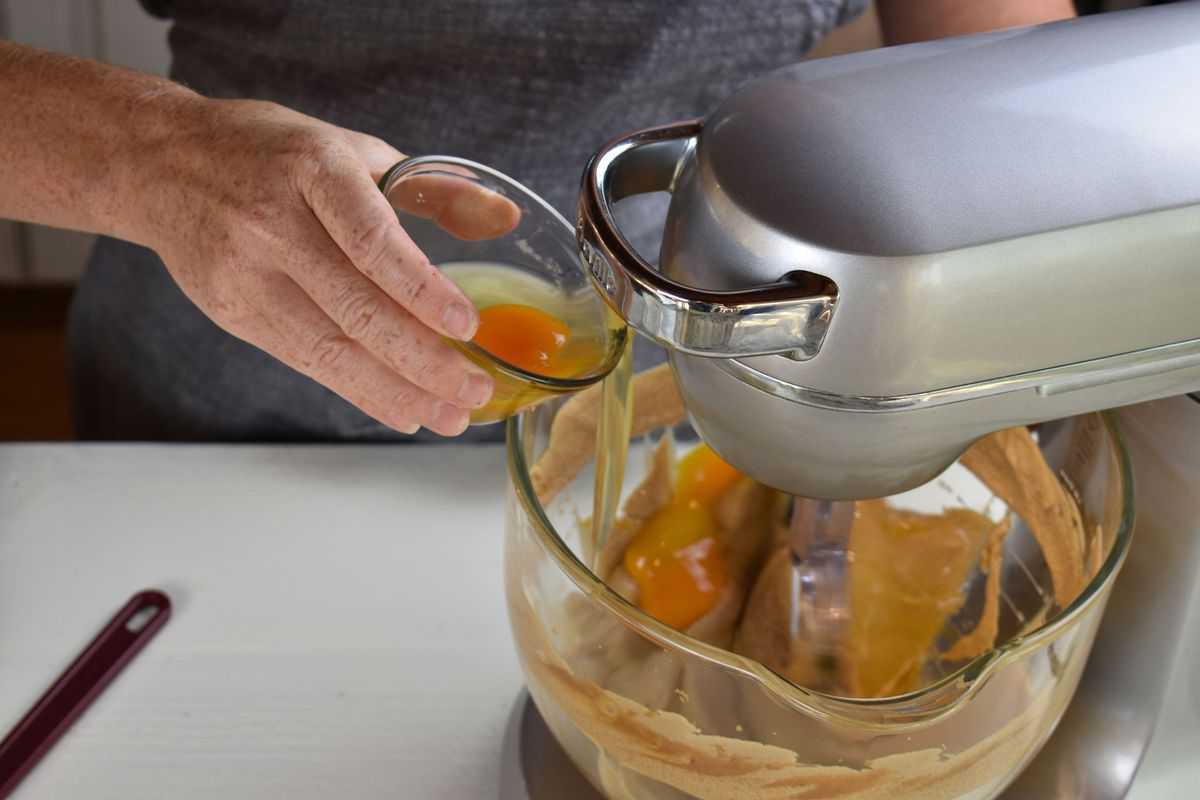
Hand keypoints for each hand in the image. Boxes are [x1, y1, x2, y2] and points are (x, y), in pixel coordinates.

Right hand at [129, 97, 518, 435]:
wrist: (159, 164)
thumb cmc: (270, 153)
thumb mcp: (351, 149)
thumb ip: (432, 187)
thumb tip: (504, 220)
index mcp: (312, 169)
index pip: (369, 239)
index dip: (419, 287)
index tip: (467, 325)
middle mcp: (273, 221)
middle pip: (354, 306)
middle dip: (422, 359)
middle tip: (475, 389)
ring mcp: (246, 272)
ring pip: (329, 348)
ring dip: (396, 390)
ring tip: (449, 416)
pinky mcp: (233, 312)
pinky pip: (306, 361)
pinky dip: (359, 390)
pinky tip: (402, 410)